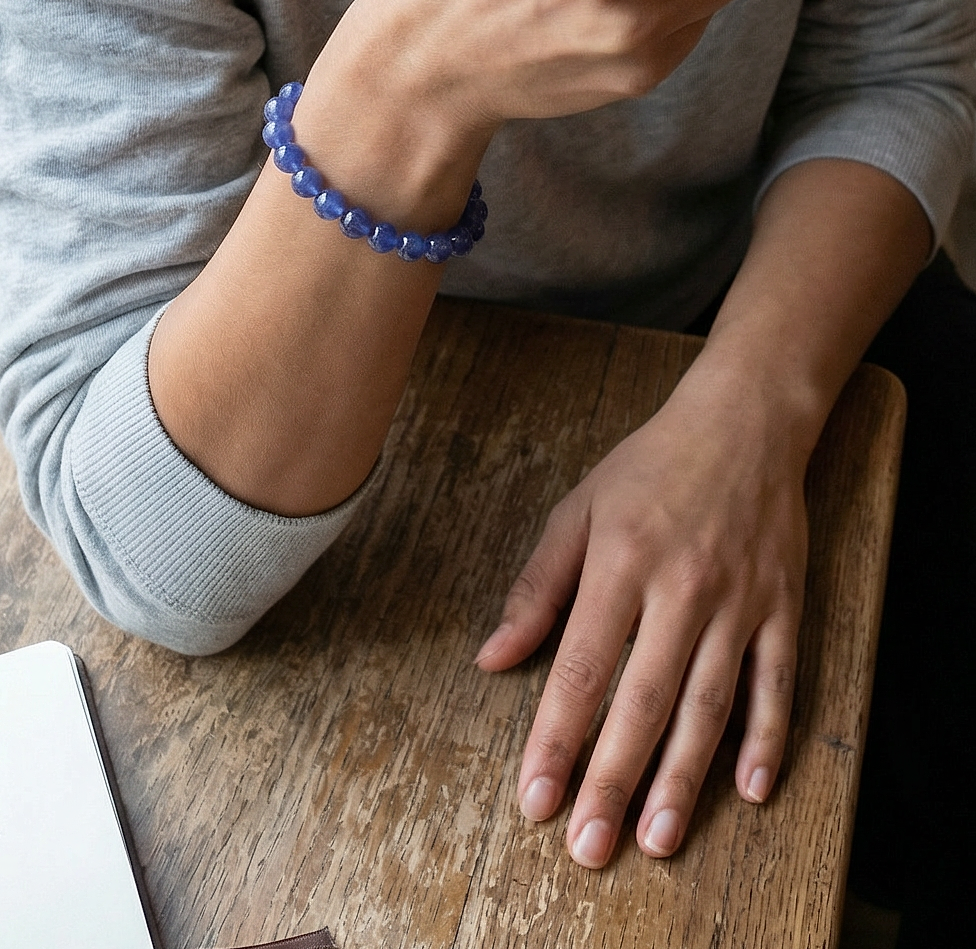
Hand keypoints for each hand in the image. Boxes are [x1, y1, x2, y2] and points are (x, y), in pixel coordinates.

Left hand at [474, 359, 808, 866]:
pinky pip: (777, 684)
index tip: (535, 798)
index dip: (556, 739)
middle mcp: (680, 591)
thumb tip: (492, 659)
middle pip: (642, 702)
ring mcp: (738, 603)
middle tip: (589, 848)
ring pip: (709, 705)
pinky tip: (749, 790)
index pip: (580, 669)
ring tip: (655, 839)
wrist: (741, 426)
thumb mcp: (576, 512)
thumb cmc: (646, 470)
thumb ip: (535, 589)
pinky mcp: (783, 608)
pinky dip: (767, 738)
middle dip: (612, 779)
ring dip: (682, 777)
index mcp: (618, 565)